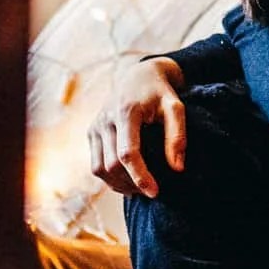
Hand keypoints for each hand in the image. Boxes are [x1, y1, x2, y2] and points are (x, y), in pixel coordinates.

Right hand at [88, 57, 186, 197]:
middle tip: (152, 191)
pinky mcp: (91, 133)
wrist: (137, 76)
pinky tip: (128, 182)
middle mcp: (105, 120)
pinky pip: (95, 165)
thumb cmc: (160, 93)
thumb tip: (177, 168)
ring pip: (99, 169)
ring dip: (119, 185)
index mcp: (126, 112)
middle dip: (131, 183)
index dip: (140, 176)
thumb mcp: (175, 108)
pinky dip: (110, 179)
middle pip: (112, 165)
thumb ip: (177, 136)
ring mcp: (95, 127)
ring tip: (140, 189)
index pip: (127, 153)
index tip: (155, 192)